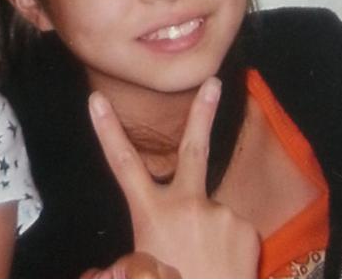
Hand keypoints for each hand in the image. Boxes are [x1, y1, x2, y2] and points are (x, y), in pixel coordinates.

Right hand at [89, 77, 258, 278]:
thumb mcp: (137, 276)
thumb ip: (119, 269)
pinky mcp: (246, 226)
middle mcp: (188, 205)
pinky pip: (232, 227)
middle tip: (215, 82)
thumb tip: (95, 273)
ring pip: (212, 211)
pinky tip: (224, 266)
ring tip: (207, 265)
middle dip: (203, 112)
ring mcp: (221, 212)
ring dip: (209, 230)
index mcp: (153, 216)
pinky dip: (227, 242)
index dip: (108, 132)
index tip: (97, 100)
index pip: (123, 166)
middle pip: (193, 149)